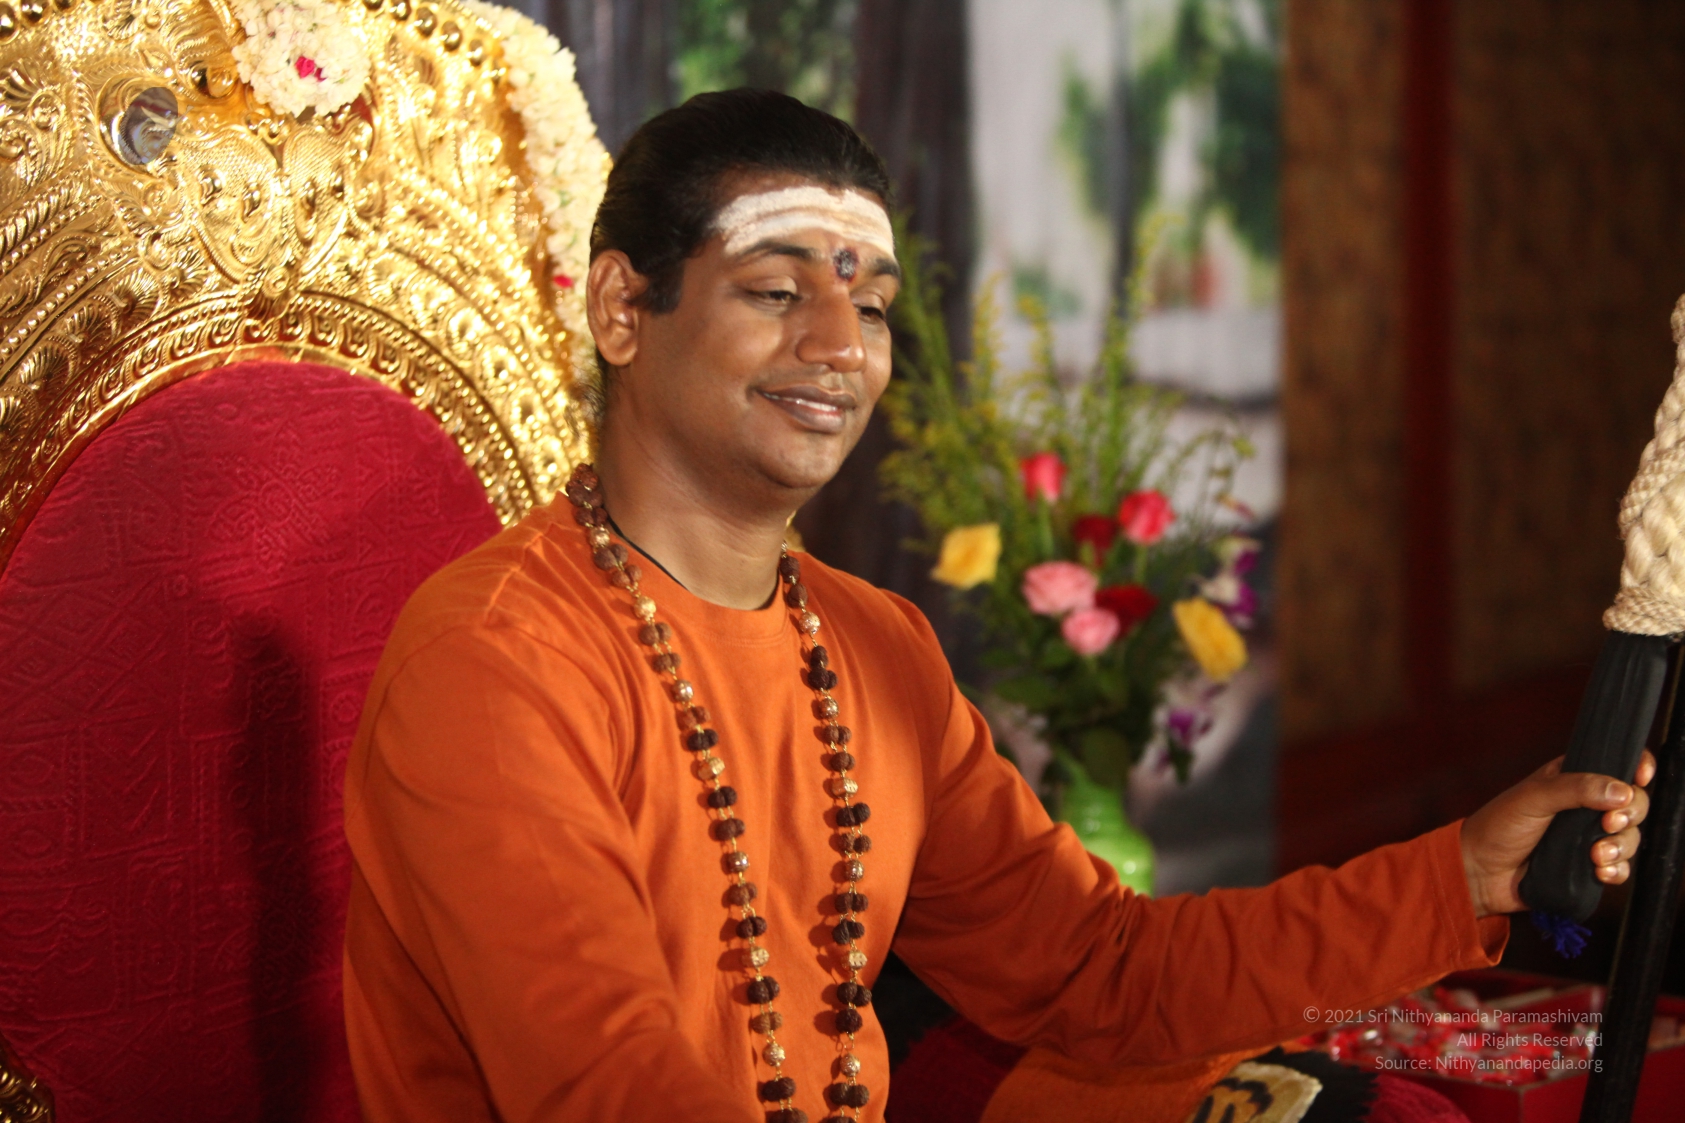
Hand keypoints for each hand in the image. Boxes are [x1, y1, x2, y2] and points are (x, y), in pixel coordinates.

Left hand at [1460, 752, 1654, 916]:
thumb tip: (1621, 791)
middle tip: (1609, 823)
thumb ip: (1575, 789)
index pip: (1616, 767)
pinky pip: (1619, 867)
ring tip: (1596, 855)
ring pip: (1629, 837)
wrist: (1480, 871)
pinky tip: (1600, 872)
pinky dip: (1617, 870)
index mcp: (1573, 779)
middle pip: (1632, 803)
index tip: (1640, 777)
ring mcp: (1588, 837)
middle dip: (1631, 813)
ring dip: (1621, 847)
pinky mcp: (1587, 866)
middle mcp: (1585, 806)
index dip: (1636, 769)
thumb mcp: (1533, 797)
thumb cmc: (1498, 825)